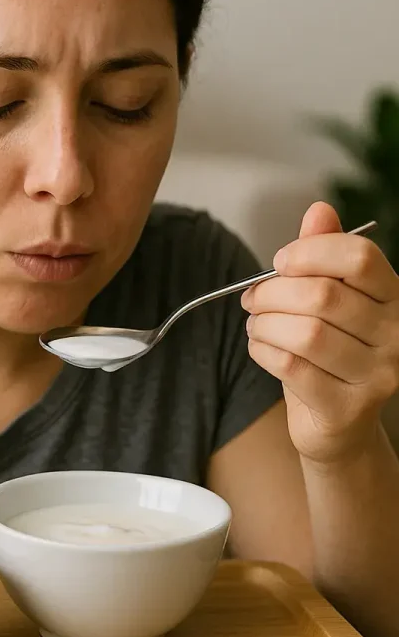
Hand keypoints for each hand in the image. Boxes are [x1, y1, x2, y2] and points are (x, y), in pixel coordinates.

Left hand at [241, 202, 398, 464]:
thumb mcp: (330, 304)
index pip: (360, 258)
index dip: (310, 252)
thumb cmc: (330, 356)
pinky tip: (260, 348)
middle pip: (323, 296)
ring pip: (305, 333)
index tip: (279, 262)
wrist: (338, 427)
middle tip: (252, 299)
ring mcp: (377, 374)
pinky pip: (292, 367)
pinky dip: (263, 352)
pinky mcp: (347, 407)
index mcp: (394, 299)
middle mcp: (396, 335)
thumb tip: (319, 209)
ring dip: (264, 325)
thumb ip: (325, 258)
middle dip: (272, 293)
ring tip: (255, 326)